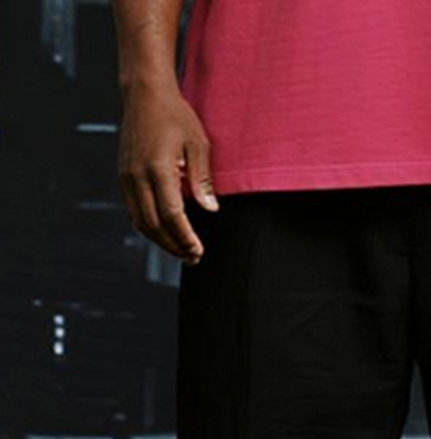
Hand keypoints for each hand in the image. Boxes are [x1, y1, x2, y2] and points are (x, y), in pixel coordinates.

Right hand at [118, 80, 217, 264]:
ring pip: (140, 222)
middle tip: (193, 257)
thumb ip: (202, 179)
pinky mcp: (123, 176)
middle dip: (174, 245)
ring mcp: (127, 177)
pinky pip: (134, 210)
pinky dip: (148, 227)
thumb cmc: (175, 115)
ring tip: (181, 249)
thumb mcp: (198, 143)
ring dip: (161, 241)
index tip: (198, 251)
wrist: (144, 93)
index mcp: (158, 168)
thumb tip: (210, 209)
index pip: (172, 215)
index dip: (185, 238)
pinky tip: (164, 232)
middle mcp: (138, 176)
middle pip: (154, 225)